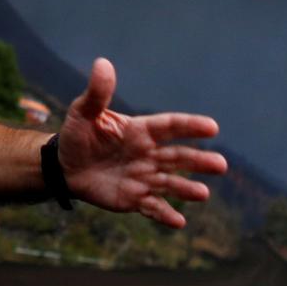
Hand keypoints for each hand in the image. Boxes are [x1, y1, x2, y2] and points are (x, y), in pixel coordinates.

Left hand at [59, 57, 226, 227]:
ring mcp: (144, 177)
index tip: (212, 127)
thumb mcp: (83, 113)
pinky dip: (165, 215)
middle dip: (199, 161)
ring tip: (203, 194)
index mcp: (141, 131)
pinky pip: (153, 207)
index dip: (190, 126)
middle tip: (221, 165)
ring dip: (187, 189)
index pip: (170, 126)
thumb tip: (102, 63)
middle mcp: (148, 154)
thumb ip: (98, 93)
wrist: (65, 166)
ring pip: (170, 183)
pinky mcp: (134, 198)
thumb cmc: (78, 135)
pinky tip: (179, 222)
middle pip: (178, 157)